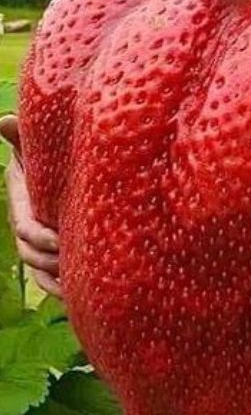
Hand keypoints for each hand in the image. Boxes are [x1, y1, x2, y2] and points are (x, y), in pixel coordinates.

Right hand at [0, 115, 61, 297]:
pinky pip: (48, 282)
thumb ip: (21, 139)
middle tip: (76, 263)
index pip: (27, 229)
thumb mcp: (35, 150)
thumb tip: (5, 119)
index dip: (43, 236)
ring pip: (41, 272)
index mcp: (23, 208)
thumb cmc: (47, 160)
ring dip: (57, 280)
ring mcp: (37, 247)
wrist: (57, 175)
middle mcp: (27, 231)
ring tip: (79, 286)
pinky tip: (78, 295)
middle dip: (53, 261)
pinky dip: (59, 290)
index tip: (62, 238)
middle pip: (33, 255)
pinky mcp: (51, 258)